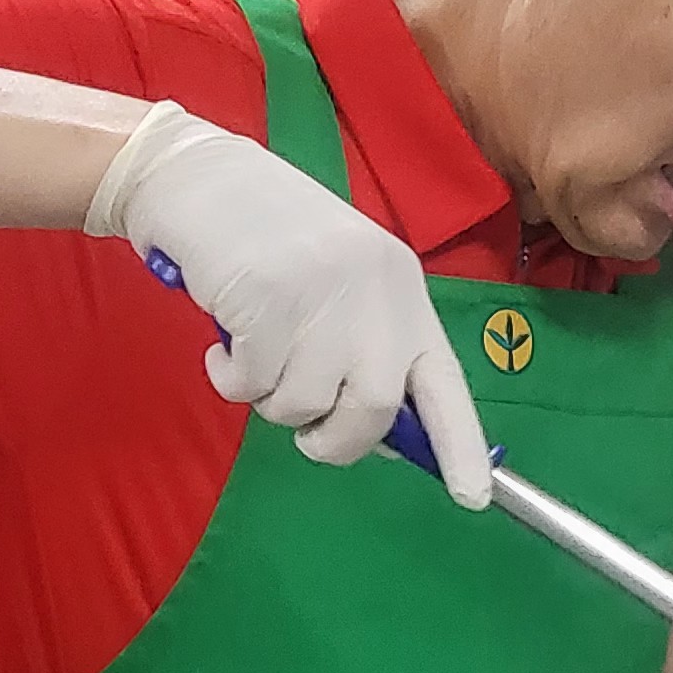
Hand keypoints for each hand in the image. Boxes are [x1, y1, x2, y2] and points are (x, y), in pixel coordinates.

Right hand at [86, 102, 492, 507]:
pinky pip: (251, 383)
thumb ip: (367, 352)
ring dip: (270, 399)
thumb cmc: (271, 241)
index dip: (459, 445)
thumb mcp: (341, 287)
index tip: (473, 497)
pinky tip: (224, 336)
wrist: (199, 176)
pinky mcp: (265, 298)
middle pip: (374, 410)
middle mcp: (374, 291)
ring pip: (304, 404)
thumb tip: (387, 438)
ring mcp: (320, 294)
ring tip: (255, 350)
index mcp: (403, 291)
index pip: (443, 381)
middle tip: (304, 426)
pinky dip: (230, 378)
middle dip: (336, 439)